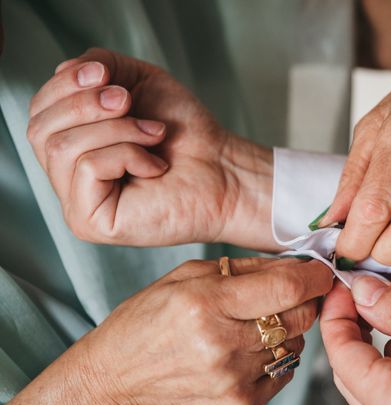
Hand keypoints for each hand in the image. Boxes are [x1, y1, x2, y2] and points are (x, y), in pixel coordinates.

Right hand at [27, 48, 274, 249]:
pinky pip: (88, 168)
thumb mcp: (137, 82)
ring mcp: (77, 205)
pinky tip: (155, 166)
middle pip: (39, 129)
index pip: (39, 112)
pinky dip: (127, 154)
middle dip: (87, 104)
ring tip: (154, 133)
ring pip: (62, 147)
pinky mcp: (91, 223)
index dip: (65, 84)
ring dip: (116, 129)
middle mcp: (67, 179)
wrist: (223, 168)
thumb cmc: (185, 132)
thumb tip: (66, 71)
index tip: (105, 73)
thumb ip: (97, 66)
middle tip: (129, 103)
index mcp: (73, 147)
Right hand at [87, 257, 332, 404]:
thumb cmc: (150, 318)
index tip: (321, 272)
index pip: (286, 288)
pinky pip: (284, 373)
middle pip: (299, 317)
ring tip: (257, 323)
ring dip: (287, 330)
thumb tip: (296, 265)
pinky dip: (277, 357)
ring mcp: (232, 378)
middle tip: (292, 294)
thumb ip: (247, 268)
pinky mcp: (237, 404)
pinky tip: (251, 349)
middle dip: (305, 301)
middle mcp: (222, 343)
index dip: (314, 277)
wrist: (119, 377)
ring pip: (295, 344)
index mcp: (207, 303)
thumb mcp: (189, 274)